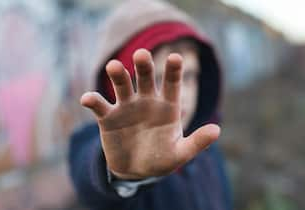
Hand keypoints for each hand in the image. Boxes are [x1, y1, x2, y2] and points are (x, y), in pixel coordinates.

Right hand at [80, 49, 219, 178]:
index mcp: (167, 106)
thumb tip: (217, 130)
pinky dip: (93, 100)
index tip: (176, 58)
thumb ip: (196, 143)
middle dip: (143, 66)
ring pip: (122, 85)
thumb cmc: (161, 159)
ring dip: (117, 75)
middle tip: (141, 55)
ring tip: (113, 66)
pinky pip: (100, 105)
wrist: (136, 170)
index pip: (171, 85)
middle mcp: (146, 101)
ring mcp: (126, 107)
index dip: (173, 72)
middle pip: (145, 78)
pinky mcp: (108, 117)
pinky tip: (87, 99)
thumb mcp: (179, 154)